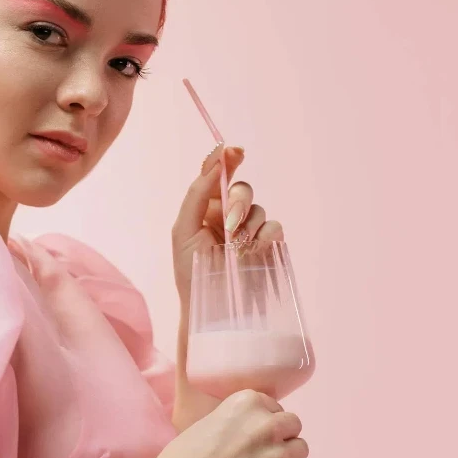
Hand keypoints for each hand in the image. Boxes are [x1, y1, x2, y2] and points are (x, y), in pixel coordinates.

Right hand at [152, 389, 307, 457]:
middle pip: (293, 424)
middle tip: (260, 452)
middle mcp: (268, 426)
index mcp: (247, 404)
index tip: (250, 434)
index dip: (262, 421)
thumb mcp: (208, 424)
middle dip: (281, 436)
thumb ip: (238, 423)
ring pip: (299, 451)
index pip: (273, 406)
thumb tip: (254, 432)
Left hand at [171, 144, 285, 301]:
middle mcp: (228, 217)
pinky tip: (254, 249)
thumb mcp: (183, 232)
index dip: (227, 159)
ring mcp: (249, 232)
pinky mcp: (267, 246)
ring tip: (235, 247)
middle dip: (237, 200)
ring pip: (258, 208)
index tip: (233, 150)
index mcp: (205, 210)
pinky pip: (274, 226)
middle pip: (241, 189)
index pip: (218, 177)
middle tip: (229, 222)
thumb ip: (196, 196)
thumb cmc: (191, 273)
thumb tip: (213, 164)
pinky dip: (266, 234)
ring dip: (247, 224)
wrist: (212, 307)